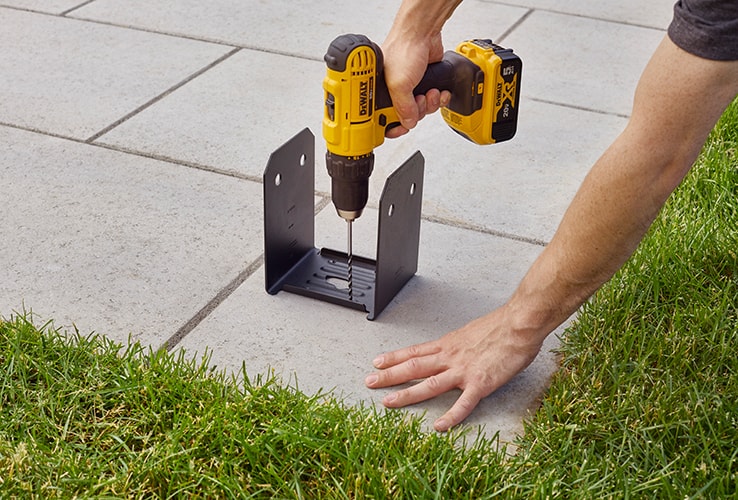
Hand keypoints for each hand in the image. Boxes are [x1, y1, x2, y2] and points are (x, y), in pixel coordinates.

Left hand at [364, 308, 542, 430]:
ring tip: (388, 402)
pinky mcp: (481, 383)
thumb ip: (460, 344)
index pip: (415, 351)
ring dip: (407, 394)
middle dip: (389, 376)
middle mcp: (450, 356)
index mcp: (449, 344)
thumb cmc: (501, 326)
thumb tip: (454, 349)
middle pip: (413, 367)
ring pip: (429, 384)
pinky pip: (463, 404)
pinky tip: (439, 427)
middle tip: (369, 382)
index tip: (377, 362)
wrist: (520, 323)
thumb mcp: (471, 332)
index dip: (394, 358)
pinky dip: (451, 416)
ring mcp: (464, 370)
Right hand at [382, 31, 450, 137]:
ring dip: (429, 104)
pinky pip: (432, 101)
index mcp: (380, 91)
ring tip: (430, 92)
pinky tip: (438, 91)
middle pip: (405, 116)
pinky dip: (438, 98)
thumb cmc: (403, 49)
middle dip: (417, 112)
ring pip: (421, 110)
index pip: (382, 118)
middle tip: (419, 101)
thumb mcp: (399, 84)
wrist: (423, 33)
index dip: (391, 126)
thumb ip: (403, 108)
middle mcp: (393, 90)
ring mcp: (410, 87)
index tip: (400, 129)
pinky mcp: (424, 83)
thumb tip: (408, 123)